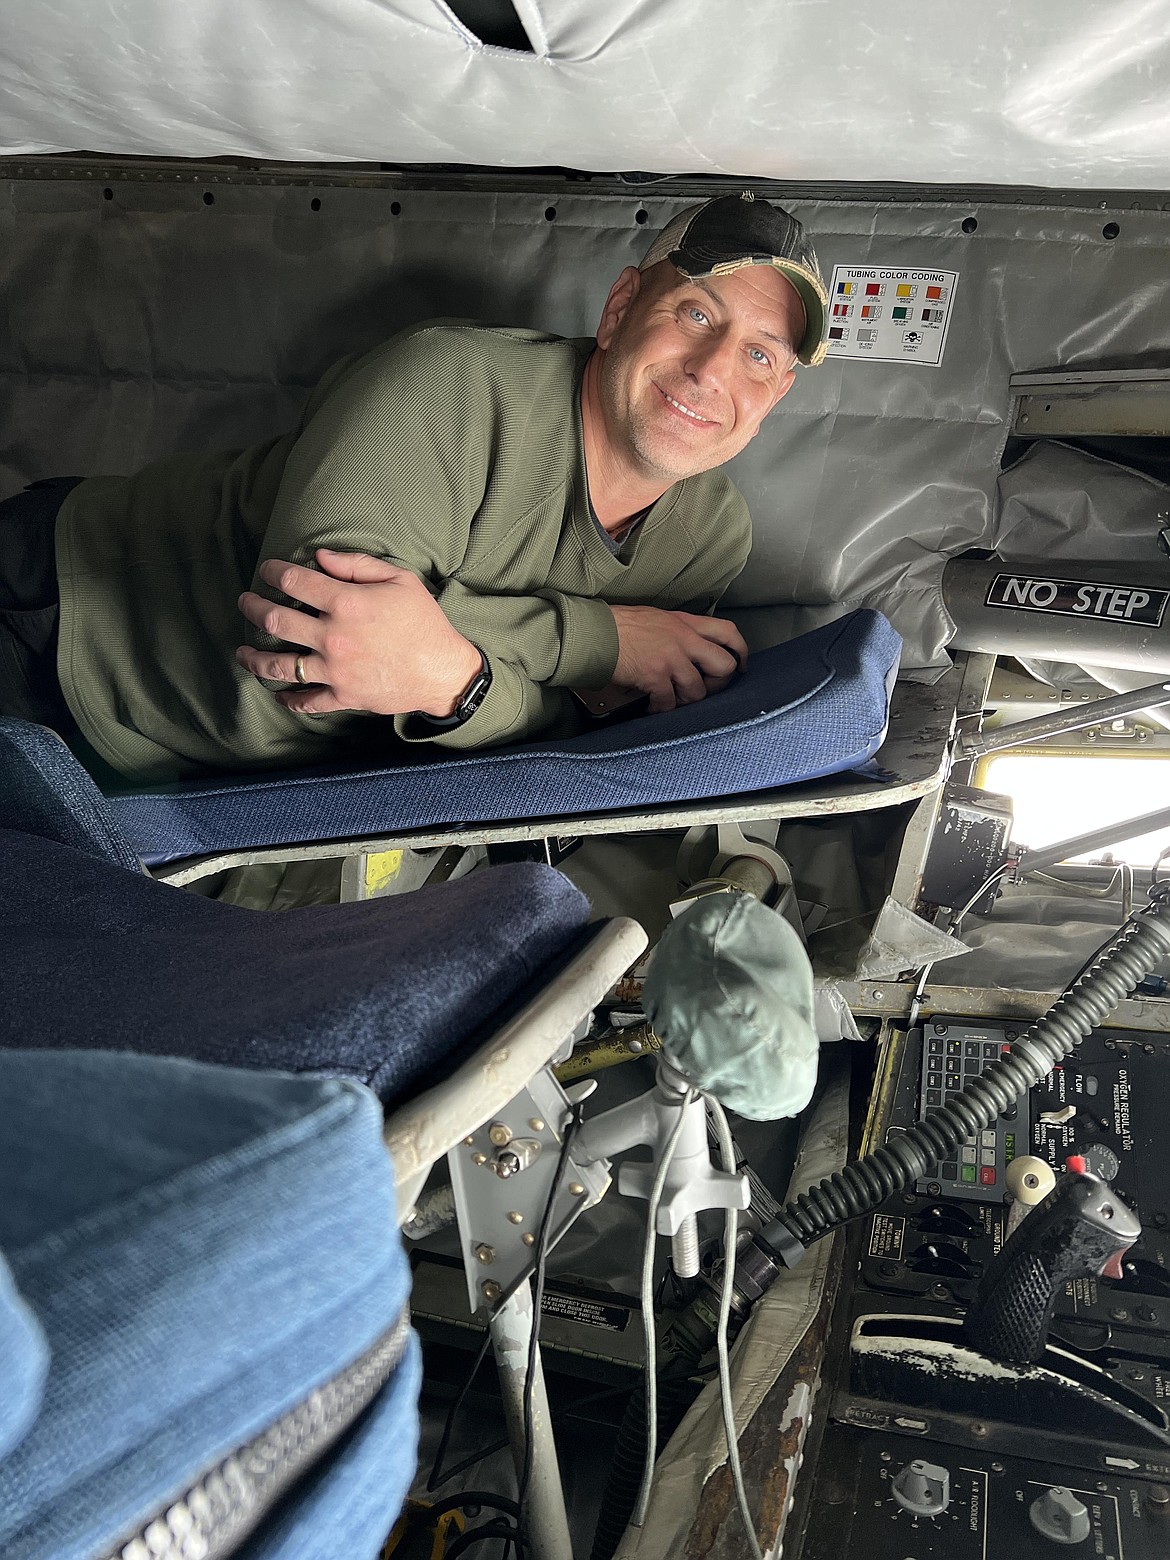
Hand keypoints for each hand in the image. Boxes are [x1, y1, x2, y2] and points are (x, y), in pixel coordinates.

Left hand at [235, 550, 482, 716]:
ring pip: (278, 665)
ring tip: (243, 652)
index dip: (274, 572)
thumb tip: (320, 558)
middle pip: (276, 620)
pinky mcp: (342, 696)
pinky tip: (279, 694)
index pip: (295, 582)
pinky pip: (306, 701)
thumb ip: (357, 565)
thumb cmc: (424, 622)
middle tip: (246, 603)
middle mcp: (333, 637)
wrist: (443, 671)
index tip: (267, 571)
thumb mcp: (399, 580)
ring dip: (254, 657)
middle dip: (253, 608)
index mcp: (346, 604)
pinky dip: (289, 699)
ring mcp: (334, 670)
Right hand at [610, 605, 746, 711]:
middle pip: (724, 666)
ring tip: (672, 701)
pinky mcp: (656, 676)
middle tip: (705, 689)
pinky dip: (660, 710)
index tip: (740, 665)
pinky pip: (669, 703)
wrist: (595, 632)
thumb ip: (677, 631)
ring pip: (698, 691)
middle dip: (718, 684)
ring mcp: (671, 658)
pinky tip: (651, 707)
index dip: (740, 651)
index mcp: (685, 623)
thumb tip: (687, 648)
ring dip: (686, 701)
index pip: (728, 633)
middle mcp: (684, 639)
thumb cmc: (619, 624)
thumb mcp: (657, 618)